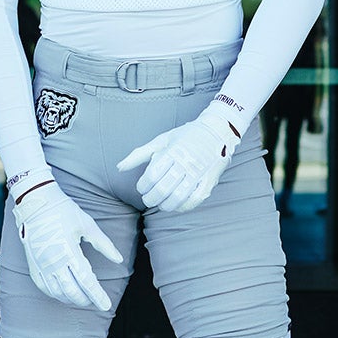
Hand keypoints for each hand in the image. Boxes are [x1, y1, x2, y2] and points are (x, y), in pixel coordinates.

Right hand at [11, 181, 123, 310]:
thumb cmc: (63, 211)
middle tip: (96, 301)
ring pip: (57, 292)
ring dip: (71, 299)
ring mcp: (41, 264)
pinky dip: (55, 294)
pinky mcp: (33, 263)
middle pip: (72, 290)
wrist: (35, 201)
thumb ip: (104, 244)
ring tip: (82, 299)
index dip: (97, 295)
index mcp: (69, 251)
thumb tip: (118, 259)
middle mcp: (53, 261)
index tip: (106, 305)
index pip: (86, 281)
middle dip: (85, 299)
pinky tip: (63, 294)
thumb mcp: (87, 224)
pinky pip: (43, 286)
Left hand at [117, 101, 241, 213]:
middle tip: (148, 198)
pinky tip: (176, 204)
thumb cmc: (186, 136)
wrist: (218, 130)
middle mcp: (186, 162)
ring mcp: (199, 173)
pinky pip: (195, 200)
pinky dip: (183, 206)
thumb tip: (119, 168)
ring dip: (165, 205)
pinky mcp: (210, 181)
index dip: (143, 186)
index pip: (152, 175)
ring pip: (178, 197)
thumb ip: (139, 154)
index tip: (142, 187)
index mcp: (172, 151)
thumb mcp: (161, 140)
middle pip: (163, 189)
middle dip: (151, 198)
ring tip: (161, 203)